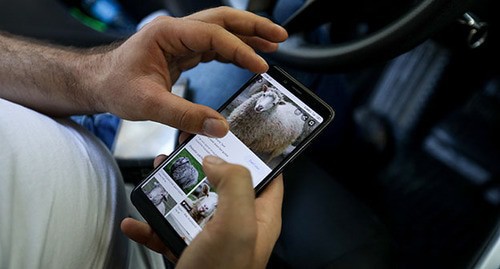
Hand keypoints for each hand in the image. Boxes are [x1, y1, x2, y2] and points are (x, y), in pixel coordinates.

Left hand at [92, 7, 287, 136]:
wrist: (98, 83)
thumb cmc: (115, 85)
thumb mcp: (148, 104)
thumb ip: (185, 116)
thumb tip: (218, 127)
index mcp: (168, 34)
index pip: (214, 36)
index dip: (240, 50)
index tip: (261, 66)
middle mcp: (177, 31)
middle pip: (223, 20)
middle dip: (253, 27)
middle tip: (278, 36)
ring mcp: (181, 40)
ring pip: (221, 29)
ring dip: (247, 35)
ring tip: (273, 44)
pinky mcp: (182, 51)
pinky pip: (214, 46)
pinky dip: (234, 50)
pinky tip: (247, 58)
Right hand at [121, 155, 283, 267]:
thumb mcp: (237, 225)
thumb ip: (235, 184)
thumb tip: (216, 162)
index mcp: (260, 217)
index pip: (268, 176)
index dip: (256, 153)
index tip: (237, 134)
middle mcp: (238, 225)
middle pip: (223, 184)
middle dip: (203, 166)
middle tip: (185, 150)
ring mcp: (212, 239)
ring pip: (192, 204)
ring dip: (172, 191)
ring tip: (156, 175)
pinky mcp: (189, 252)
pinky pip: (168, 232)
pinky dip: (151, 225)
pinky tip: (136, 221)